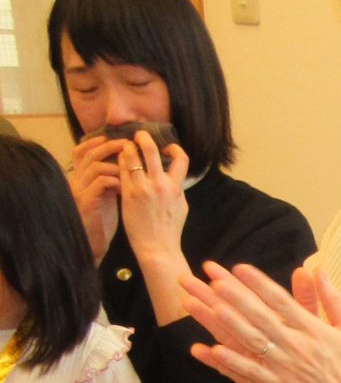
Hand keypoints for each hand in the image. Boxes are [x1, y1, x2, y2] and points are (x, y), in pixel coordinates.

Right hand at [68, 135, 121, 261]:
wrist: (94, 244)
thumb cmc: (103, 220)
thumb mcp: (105, 194)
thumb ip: (110, 177)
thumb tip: (130, 161)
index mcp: (80, 178)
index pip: (81, 151)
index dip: (94, 142)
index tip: (113, 137)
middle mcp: (76, 181)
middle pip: (89, 154)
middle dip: (109, 146)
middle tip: (127, 145)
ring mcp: (80, 192)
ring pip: (95, 167)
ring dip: (116, 165)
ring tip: (131, 170)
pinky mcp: (87, 203)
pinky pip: (100, 183)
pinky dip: (115, 181)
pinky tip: (126, 186)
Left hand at [118, 130, 189, 323]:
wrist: (157, 248)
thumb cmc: (169, 230)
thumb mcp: (181, 207)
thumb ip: (177, 189)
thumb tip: (173, 177)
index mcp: (176, 188)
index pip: (181, 158)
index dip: (174, 148)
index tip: (167, 148)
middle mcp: (160, 185)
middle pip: (152, 150)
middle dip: (144, 138)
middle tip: (139, 134)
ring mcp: (143, 189)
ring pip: (132, 157)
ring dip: (127, 148)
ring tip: (125, 147)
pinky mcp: (128, 195)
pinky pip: (122, 171)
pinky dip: (120, 163)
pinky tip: (118, 162)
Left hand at [183, 261, 340, 382]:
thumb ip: (332, 299)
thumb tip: (319, 269)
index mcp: (312, 329)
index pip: (281, 301)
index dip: (259, 283)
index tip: (239, 267)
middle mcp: (297, 345)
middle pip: (262, 316)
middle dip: (237, 297)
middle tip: (214, 279)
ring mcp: (285, 367)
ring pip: (253, 341)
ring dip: (231, 323)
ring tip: (210, 306)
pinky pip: (251, 372)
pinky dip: (233, 361)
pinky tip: (213, 350)